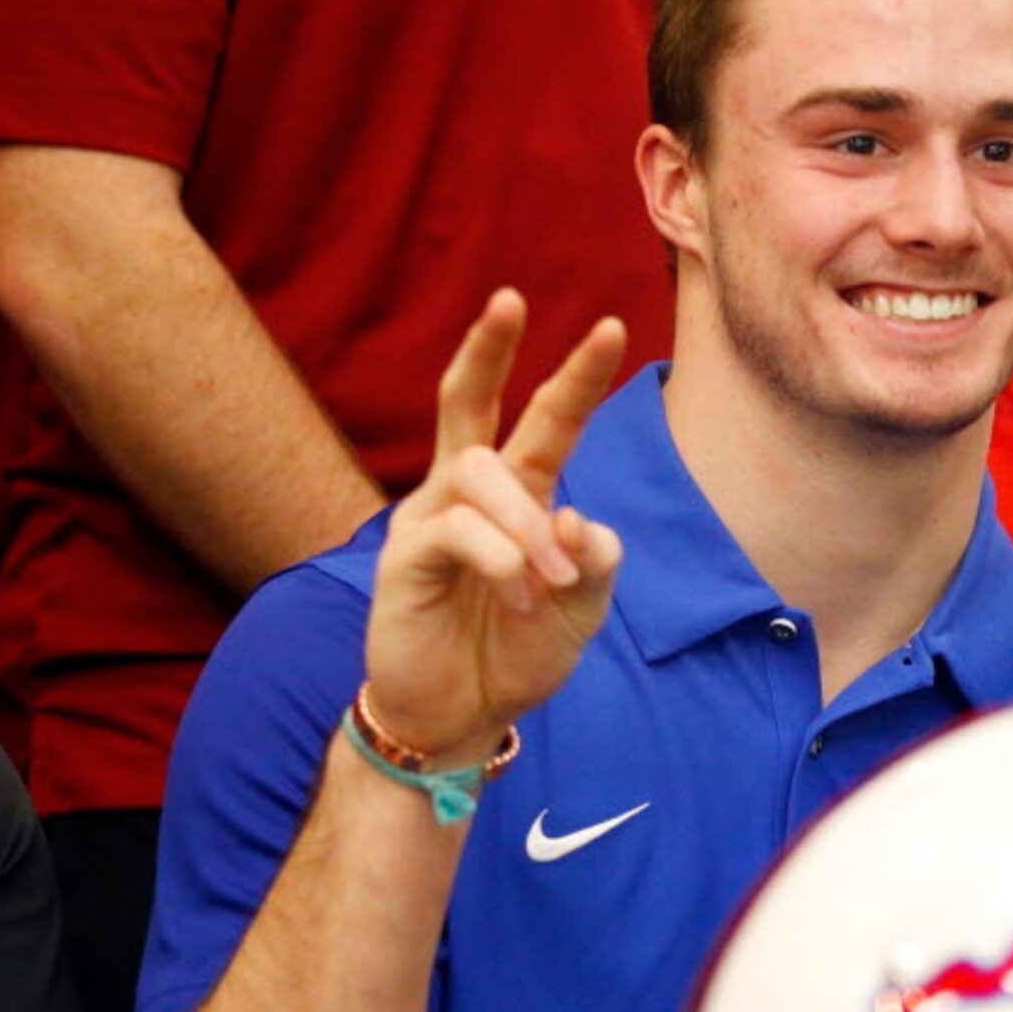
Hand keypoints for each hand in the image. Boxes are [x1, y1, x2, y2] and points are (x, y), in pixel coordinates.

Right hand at [364, 290, 627, 763]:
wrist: (465, 714)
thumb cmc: (519, 652)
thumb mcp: (582, 610)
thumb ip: (593, 561)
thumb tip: (577, 515)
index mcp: (519, 494)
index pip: (546, 420)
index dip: (575, 376)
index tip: (609, 326)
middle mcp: (469, 492)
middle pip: (469, 401)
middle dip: (489, 348)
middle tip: (511, 297)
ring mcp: (429, 518)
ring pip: (481, 472)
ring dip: (527, 524)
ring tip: (550, 582)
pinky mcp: (402, 555)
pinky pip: (457, 529)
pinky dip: (501, 559)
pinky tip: (520, 594)